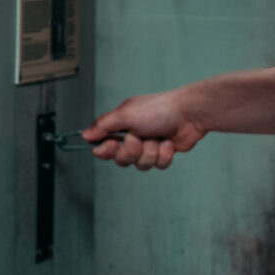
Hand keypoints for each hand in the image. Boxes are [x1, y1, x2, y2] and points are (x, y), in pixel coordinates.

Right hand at [83, 89, 206, 169]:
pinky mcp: (163, 154)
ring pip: (141, 165)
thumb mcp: (125, 114)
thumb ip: (102, 126)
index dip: (106, 150)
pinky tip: (168, 142)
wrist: (189, 114)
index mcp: (120, 125)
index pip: (103, 146)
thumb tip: (85, 134)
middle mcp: (132, 137)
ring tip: (157, 137)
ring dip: (151, 152)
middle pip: (121, 160)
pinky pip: (158, 165)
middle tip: (139, 138)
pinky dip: (164, 154)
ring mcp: (148, 146)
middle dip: (132, 151)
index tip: (113, 145)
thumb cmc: (159, 109)